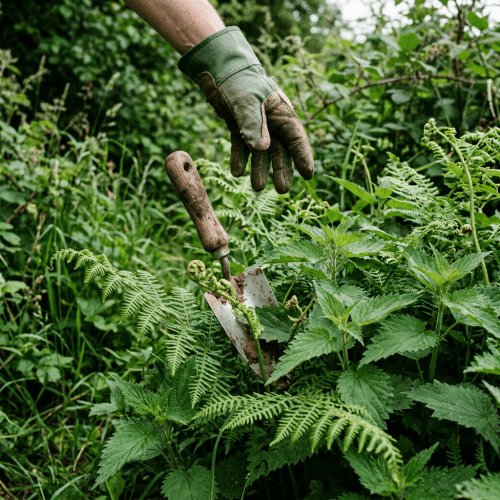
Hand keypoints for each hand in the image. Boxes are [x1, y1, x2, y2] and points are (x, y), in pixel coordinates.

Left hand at [178, 27, 313, 193]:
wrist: (218, 70)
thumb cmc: (238, 81)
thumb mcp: (246, 101)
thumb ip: (254, 125)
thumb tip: (262, 149)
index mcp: (281, 112)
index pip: (296, 138)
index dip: (303, 157)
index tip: (309, 175)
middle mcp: (271, 122)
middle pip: (280, 150)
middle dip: (281, 171)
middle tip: (282, 191)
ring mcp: (255, 126)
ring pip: (261, 152)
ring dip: (259, 170)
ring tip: (256, 188)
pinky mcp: (239, 127)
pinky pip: (241, 147)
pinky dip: (239, 159)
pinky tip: (236, 173)